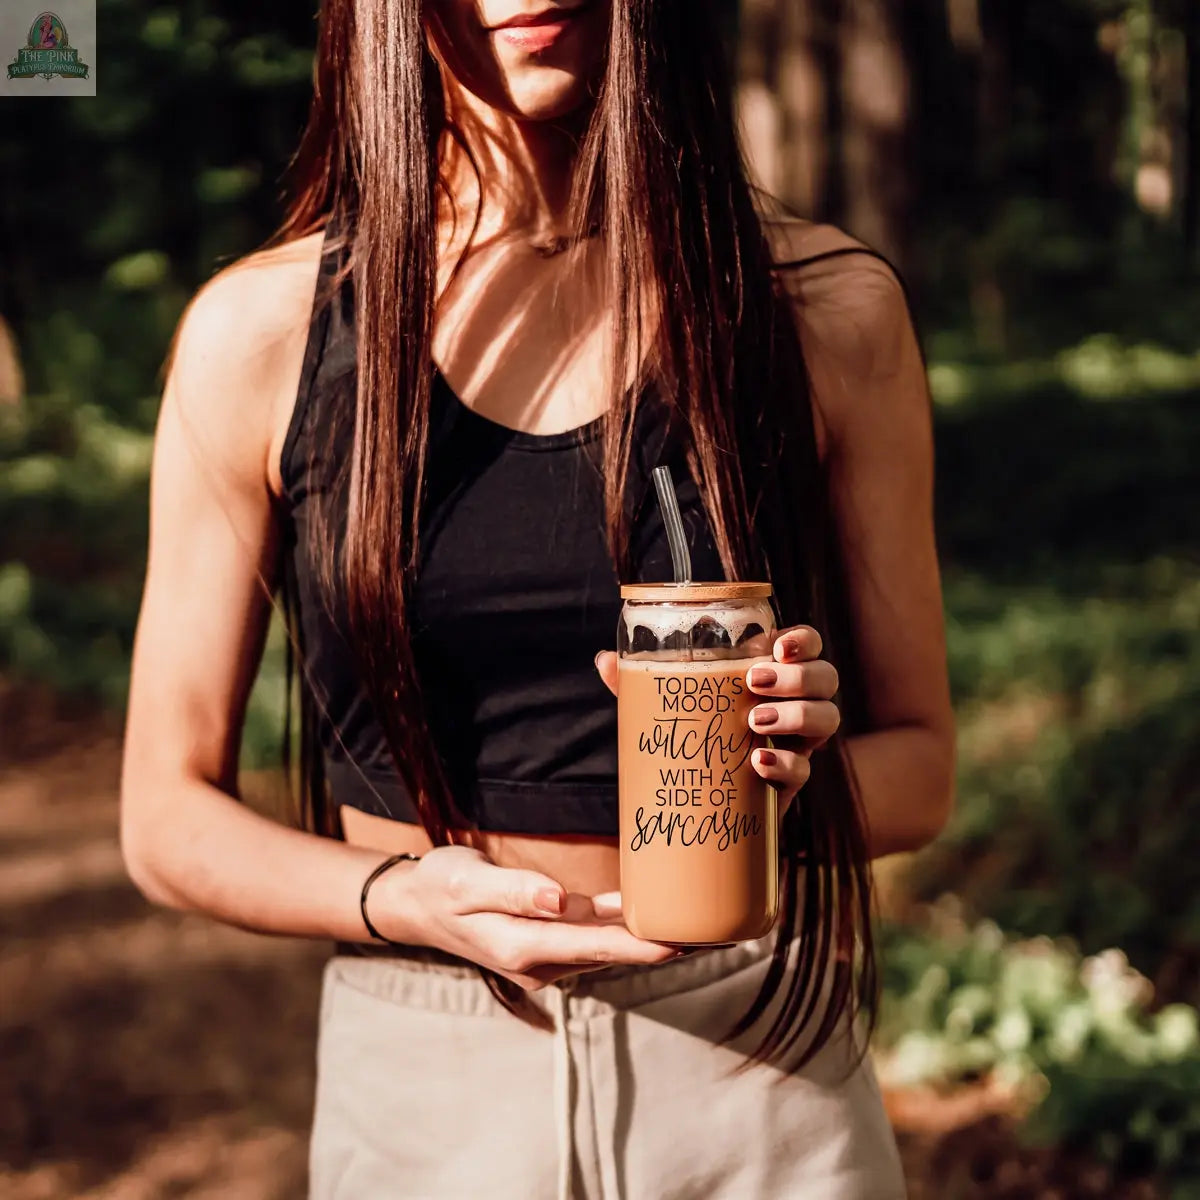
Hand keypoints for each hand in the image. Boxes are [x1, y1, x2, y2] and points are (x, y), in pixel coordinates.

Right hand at [367, 845, 679, 991]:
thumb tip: (558, 902)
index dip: (638, 947)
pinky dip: (624, 920)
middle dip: (660, 944)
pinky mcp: (552, 933)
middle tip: (714, 933)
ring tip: (700, 922)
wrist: (419, 902)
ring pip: (609, 942)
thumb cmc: (442, 886)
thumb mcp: (468, 883)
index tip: (679, 944)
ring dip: (651, 935)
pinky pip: (596, 928)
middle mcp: (542, 957)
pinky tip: (656, 905)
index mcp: (524, 946)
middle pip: (611, 950)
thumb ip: (514, 891)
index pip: (592, 947)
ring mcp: (548, 949)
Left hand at [594, 623, 839, 816]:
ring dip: (798, 714)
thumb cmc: (690, 741)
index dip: (805, 640)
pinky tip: (758, 764)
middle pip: (827, 678)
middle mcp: (793, 706)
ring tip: (754, 721)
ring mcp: (796, 744)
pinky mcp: (789, 783)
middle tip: (754, 683)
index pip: (807, 646)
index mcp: (770, 677)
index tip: (779, 645)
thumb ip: (639, 685)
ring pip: (828, 719)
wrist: (700, 809)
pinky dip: (785, 764)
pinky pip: (805, 770)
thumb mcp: (667, 709)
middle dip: (799, 677)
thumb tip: (605, 660)